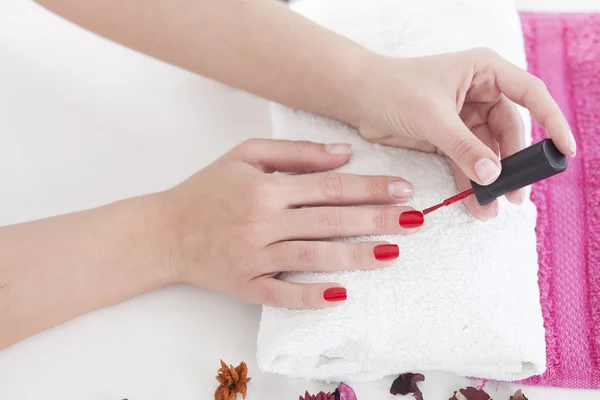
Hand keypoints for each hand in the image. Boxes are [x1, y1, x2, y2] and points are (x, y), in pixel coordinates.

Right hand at [154, 139, 420, 308]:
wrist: (164, 231)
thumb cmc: (207, 189)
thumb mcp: (245, 155)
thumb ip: (295, 152)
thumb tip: (343, 154)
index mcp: (266, 188)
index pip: (329, 187)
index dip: (369, 188)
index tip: (402, 190)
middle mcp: (263, 222)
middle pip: (330, 221)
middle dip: (376, 220)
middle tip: (416, 220)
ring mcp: (254, 257)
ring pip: (314, 257)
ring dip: (356, 256)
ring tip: (393, 252)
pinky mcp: (246, 286)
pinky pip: (283, 294)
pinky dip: (311, 296)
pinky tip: (341, 295)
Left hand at [355, 48, 575, 219]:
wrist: (357, 98)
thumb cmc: (393, 89)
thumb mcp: (432, 117)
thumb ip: (464, 146)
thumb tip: (493, 174)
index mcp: (484, 72)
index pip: (531, 95)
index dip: (553, 121)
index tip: (565, 150)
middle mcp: (480, 92)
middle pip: (509, 132)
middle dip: (512, 165)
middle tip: (515, 196)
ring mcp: (465, 117)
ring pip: (488, 152)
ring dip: (490, 179)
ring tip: (492, 208)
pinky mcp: (449, 137)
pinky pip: (467, 161)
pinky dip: (470, 181)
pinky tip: (474, 202)